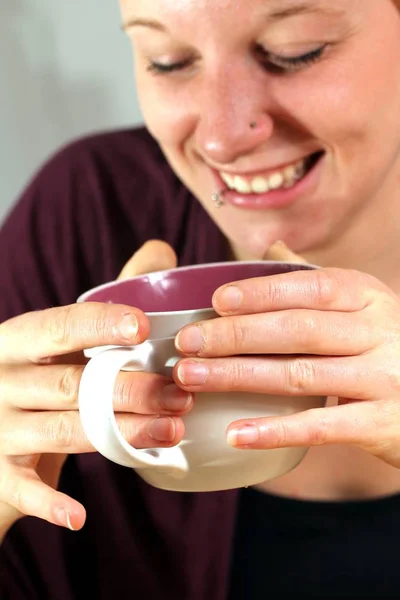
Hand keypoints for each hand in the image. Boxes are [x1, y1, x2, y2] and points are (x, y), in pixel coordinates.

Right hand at [0, 240, 190, 535]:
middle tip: (181, 394)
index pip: (58, 326)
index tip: (144, 328)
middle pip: (70, 385)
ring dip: (117, 434)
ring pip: (61, 431)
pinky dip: (49, 503)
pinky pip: (22, 490)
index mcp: (17, 340)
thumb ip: (107, 297)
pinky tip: (79, 516)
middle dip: (129, 390)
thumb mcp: (55, 338)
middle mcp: (1, 380)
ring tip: (171, 431)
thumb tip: (161, 250)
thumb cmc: (34, 375)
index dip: (99, 325)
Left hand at [174, 243, 399, 468]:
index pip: (309, 287)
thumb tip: (271, 246)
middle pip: (297, 329)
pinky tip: (235, 433)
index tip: (216, 301)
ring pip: (300, 374)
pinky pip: (320, 426)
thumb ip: (318, 281)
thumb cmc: (386, 346)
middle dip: (236, 335)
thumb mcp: (364, 305)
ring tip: (192, 378)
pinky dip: (275, 430)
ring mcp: (384, 378)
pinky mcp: (382, 424)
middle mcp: (379, 332)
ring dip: (239, 376)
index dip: (261, 292)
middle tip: (187, 343)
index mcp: (369, 296)